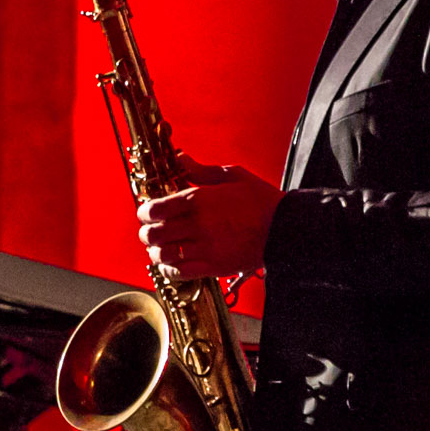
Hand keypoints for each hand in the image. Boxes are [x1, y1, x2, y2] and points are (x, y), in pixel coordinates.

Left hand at [138, 156, 280, 279]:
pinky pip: (179, 272)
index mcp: (199, 199)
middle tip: (149, 230)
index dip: (144, 211)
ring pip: (162, 254)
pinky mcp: (213, 267)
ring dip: (155, 251)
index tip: (146, 212)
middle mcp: (198, 224)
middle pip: (153, 233)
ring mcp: (204, 248)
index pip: (155, 208)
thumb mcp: (232, 176)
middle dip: (146, 232)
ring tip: (158, 248)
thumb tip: (180, 158)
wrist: (285, 228)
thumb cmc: (261, 200)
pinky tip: (171, 262)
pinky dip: (169, 269)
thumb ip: (200, 170)